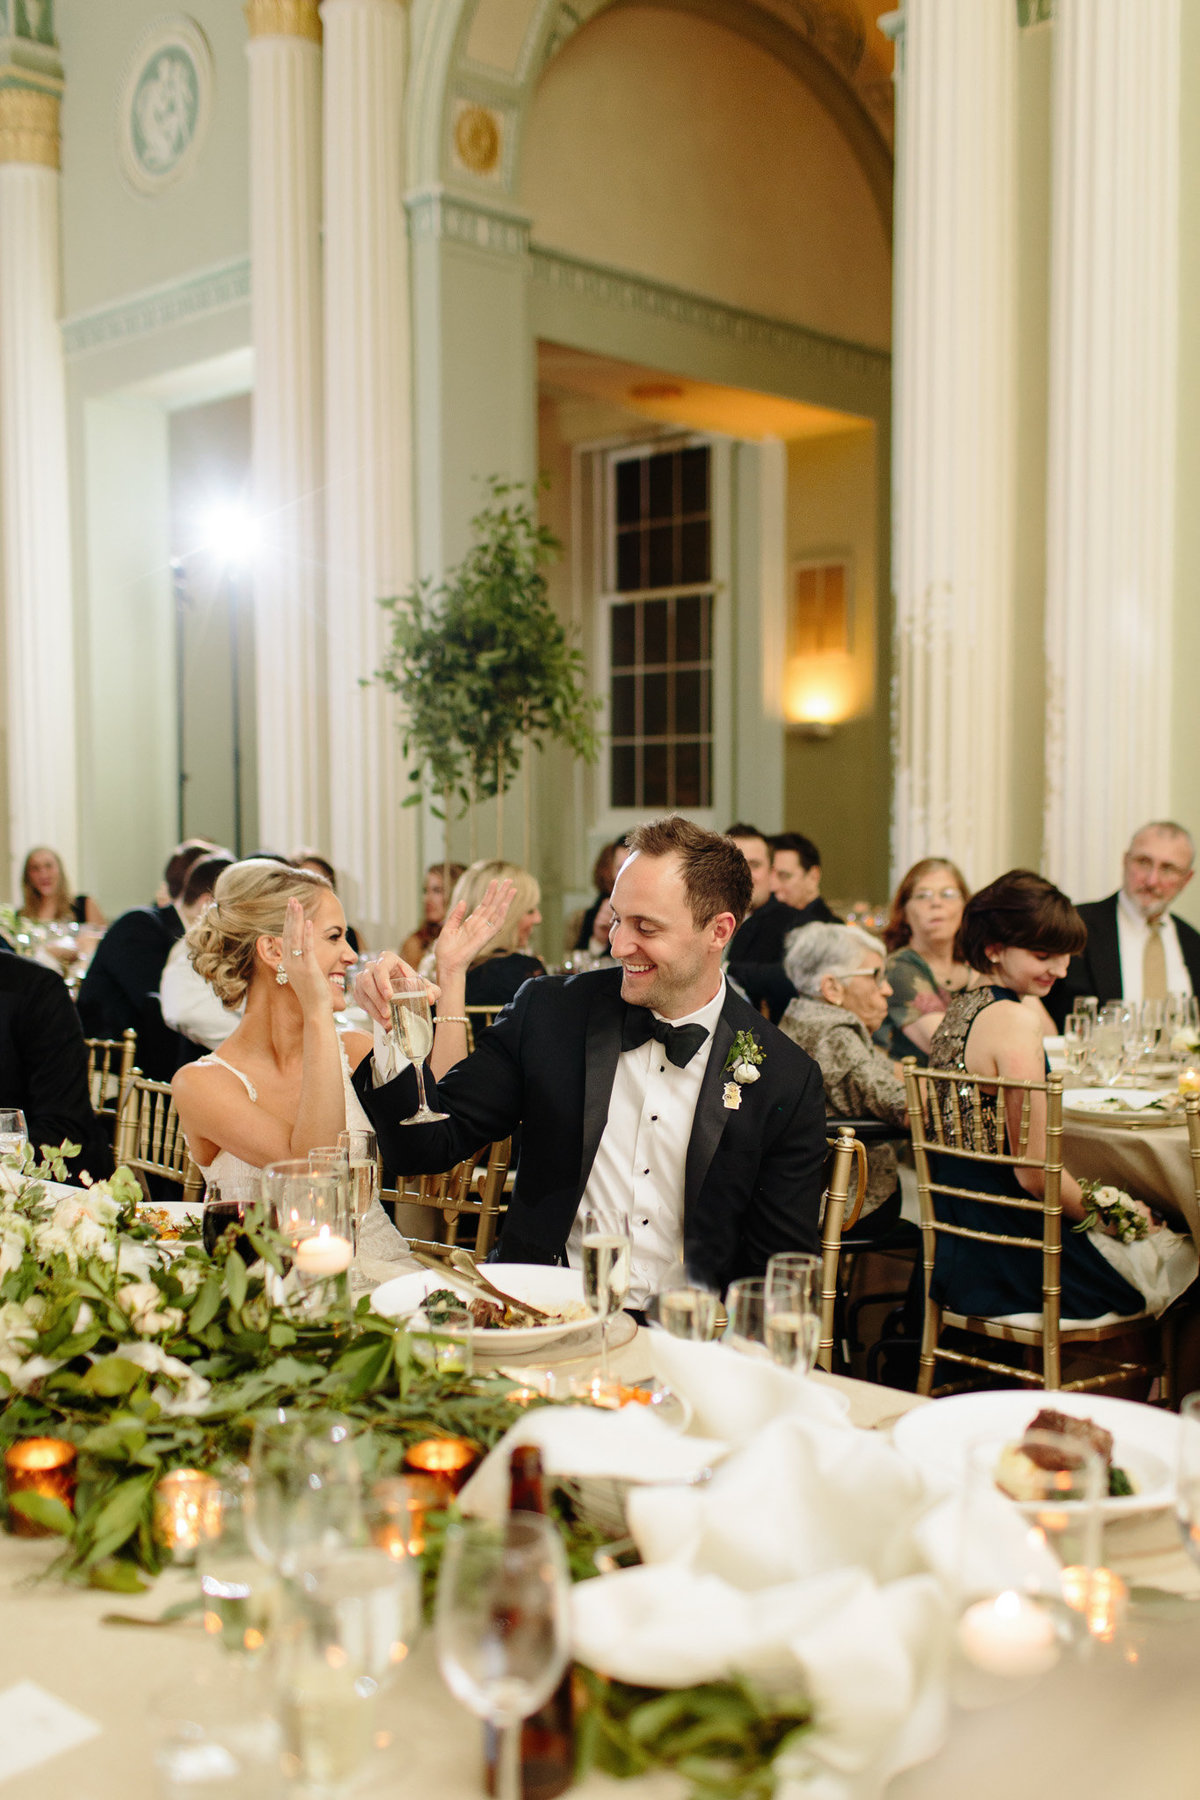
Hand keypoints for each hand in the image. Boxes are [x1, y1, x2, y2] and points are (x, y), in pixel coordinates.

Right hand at [278, 896, 330, 1014]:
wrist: (316, 1011)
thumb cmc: (314, 994)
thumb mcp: (305, 974)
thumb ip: (303, 961)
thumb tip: (303, 952)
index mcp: (288, 963)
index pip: (287, 937)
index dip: (288, 921)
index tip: (290, 907)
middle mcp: (290, 963)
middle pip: (288, 934)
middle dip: (290, 915)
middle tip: (291, 899)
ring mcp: (298, 966)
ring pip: (295, 938)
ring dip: (296, 920)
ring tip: (296, 904)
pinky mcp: (309, 969)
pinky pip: (307, 949)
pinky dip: (307, 935)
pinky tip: (308, 922)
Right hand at [355, 950, 439, 1025]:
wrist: (402, 990)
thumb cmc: (412, 984)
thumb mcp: (424, 986)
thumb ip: (432, 990)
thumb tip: (431, 998)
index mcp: (388, 959)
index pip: (381, 968)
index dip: (383, 982)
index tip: (390, 997)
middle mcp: (372, 966)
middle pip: (368, 981)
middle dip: (377, 999)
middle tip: (388, 1014)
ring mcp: (363, 977)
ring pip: (362, 992)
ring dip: (373, 1008)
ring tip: (386, 1021)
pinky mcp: (359, 990)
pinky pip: (360, 1000)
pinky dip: (370, 1012)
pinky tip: (381, 1020)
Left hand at [434, 877, 515, 978]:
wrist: (447, 964)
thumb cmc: (446, 950)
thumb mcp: (448, 927)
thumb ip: (456, 915)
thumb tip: (464, 901)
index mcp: (471, 923)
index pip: (484, 905)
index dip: (490, 893)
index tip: (495, 881)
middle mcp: (480, 925)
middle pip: (494, 906)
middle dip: (501, 893)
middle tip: (510, 880)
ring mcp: (484, 931)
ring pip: (498, 913)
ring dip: (505, 900)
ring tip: (512, 888)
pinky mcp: (485, 937)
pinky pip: (495, 924)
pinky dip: (501, 914)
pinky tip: (505, 904)